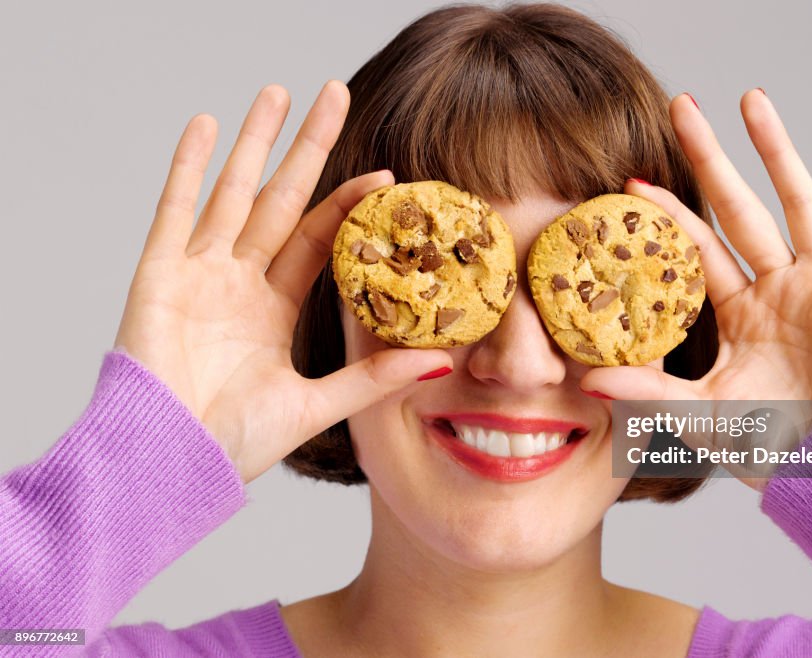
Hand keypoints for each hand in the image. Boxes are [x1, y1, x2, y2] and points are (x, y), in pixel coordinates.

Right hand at [113, 83, 451, 483]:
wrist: (170, 466)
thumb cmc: (235, 445)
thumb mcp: (318, 405)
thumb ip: (375, 378)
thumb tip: (443, 362)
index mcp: (273, 309)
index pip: (319, 240)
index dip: (349, 206)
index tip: (387, 176)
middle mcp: (239, 283)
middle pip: (280, 200)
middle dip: (306, 148)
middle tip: (334, 93)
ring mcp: (198, 273)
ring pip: (233, 192)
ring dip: (254, 142)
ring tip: (278, 92)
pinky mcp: (158, 274)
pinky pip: (175, 210)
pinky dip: (188, 167)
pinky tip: (206, 125)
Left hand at [581, 89, 811, 486]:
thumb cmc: (768, 447)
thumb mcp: (698, 414)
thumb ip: (647, 391)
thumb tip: (584, 379)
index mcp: (737, 313)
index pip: (695, 250)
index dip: (666, 216)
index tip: (629, 184)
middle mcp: (775, 290)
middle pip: (737, 208)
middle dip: (710, 159)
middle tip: (682, 106)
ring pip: (797, 205)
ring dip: (777, 153)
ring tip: (752, 99)